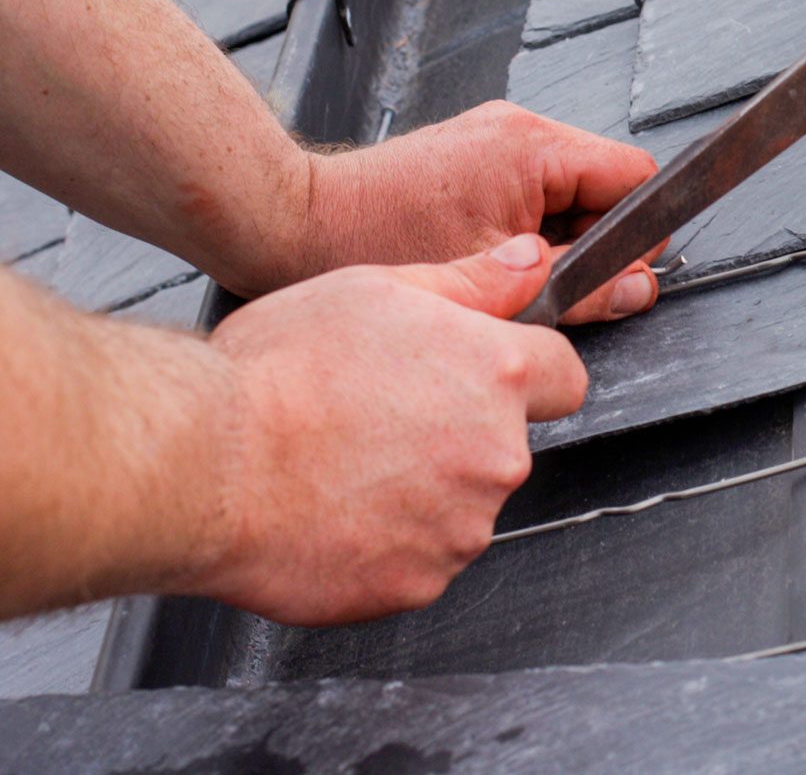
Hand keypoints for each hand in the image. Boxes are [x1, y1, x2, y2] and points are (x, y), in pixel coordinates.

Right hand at [184, 234, 585, 624]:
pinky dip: (387, 543)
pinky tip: (333, 511)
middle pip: (505, 445)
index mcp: (497, 374)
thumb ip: (470, 282)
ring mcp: (461, 526)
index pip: (564, 376)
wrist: (201, 465)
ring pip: (462, 506)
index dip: (525, 374)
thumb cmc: (276, 374)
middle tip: (379, 419)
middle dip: (459, 435)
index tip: (483, 379)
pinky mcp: (419, 582)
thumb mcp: (376, 288)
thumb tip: (527, 262)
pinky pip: (420, 559)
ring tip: (345, 465)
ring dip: (423, 492)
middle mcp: (497, 454)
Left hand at [251, 101, 660, 323]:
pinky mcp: (472, 153)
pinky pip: (531, 189)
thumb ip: (577, 286)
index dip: (637, 233)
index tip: (613, 277)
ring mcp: (494, 137)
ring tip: (507, 271)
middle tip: (552, 285)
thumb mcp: (491, 280)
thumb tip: (637, 291)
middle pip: (606, 185)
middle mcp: (520, 128)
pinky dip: (526, 228)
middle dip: (592, 241)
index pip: (635, 178)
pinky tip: (487, 257)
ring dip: (555, 238)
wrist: (292, 223)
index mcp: (534, 147)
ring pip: (569, 192)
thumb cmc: (373, 243)